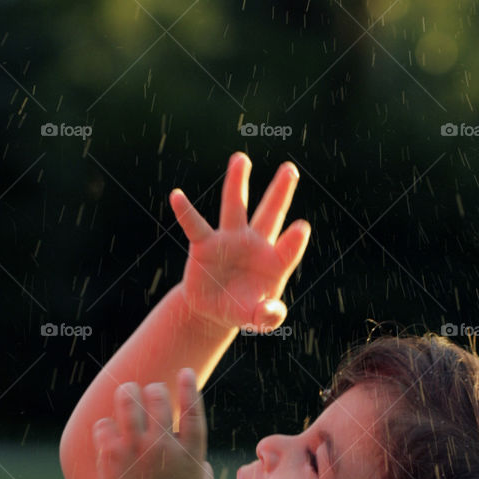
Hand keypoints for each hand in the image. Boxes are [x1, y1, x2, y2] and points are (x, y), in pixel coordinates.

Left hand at [92, 368, 211, 478]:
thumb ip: (203, 466)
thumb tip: (199, 452)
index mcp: (188, 453)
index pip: (192, 413)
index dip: (189, 388)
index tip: (185, 372)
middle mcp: (163, 447)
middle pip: (157, 397)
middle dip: (153, 390)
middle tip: (150, 393)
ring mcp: (136, 450)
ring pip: (127, 400)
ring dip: (127, 394)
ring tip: (127, 396)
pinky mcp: (112, 455)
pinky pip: (104, 424)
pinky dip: (106, 426)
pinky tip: (109, 433)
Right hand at [170, 152, 310, 333]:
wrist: (213, 310)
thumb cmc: (243, 309)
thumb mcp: (258, 319)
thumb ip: (268, 317)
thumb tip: (271, 310)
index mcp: (274, 261)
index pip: (288, 248)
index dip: (294, 239)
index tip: (301, 226)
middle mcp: (254, 244)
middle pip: (269, 214)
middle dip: (280, 192)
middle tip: (290, 169)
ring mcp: (229, 241)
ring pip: (235, 207)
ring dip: (237, 183)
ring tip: (241, 159)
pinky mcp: (204, 245)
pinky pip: (194, 225)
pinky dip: (185, 212)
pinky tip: (177, 196)